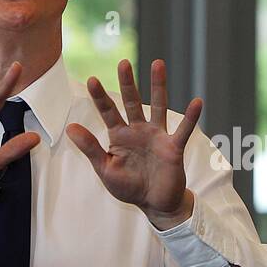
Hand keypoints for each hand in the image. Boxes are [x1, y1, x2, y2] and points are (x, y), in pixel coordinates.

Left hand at [67, 59, 202, 229]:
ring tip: (157, 63)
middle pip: (132, 101)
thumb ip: (91, 148)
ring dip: (157, 86)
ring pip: (157, 106)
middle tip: (123, 62)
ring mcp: (157, 136)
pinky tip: (197, 102)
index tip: (92, 79)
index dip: (100, 97)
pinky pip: (183, 130)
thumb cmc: (130, 187)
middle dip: (128, 83)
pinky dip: (191, 117)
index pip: (108, 112)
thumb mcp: (106, 169)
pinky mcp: (173, 147)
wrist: (155, 204)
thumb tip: (70, 128)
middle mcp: (138, 131)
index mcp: (119, 136)